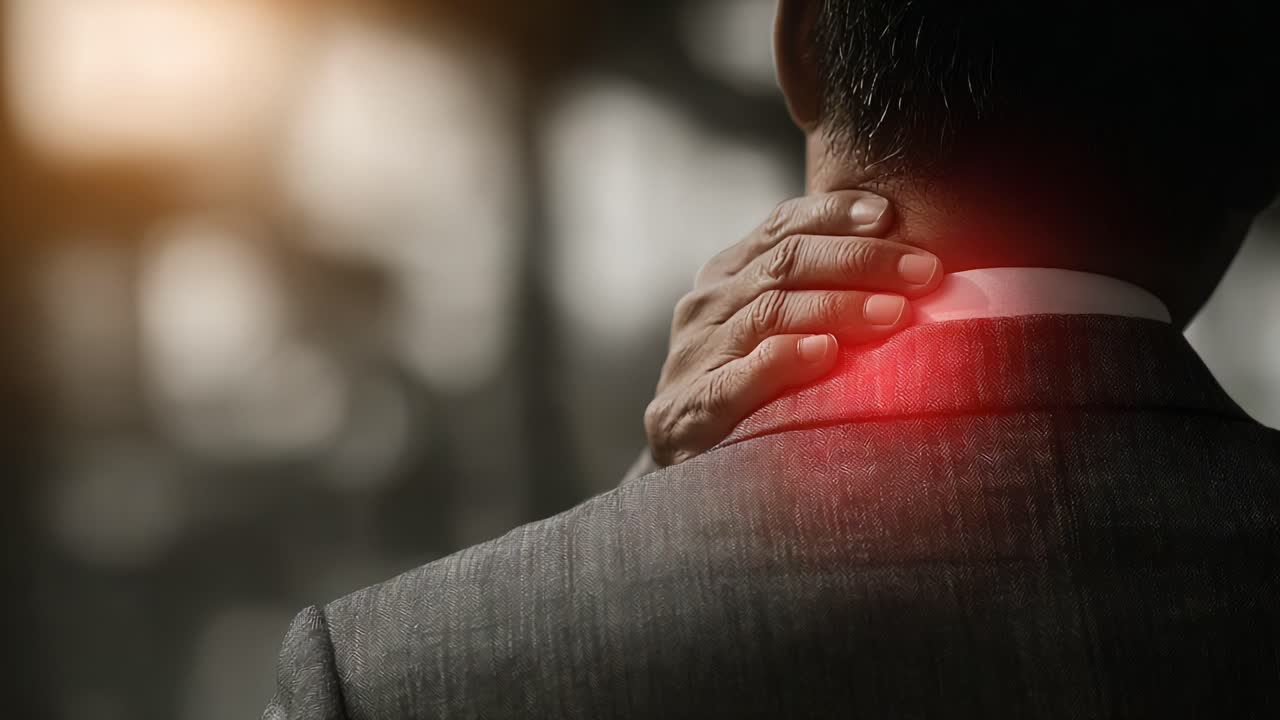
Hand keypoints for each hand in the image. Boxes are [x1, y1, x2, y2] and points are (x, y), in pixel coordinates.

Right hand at [643, 191, 942, 466]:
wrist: (679, 464)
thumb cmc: (749, 390)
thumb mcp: (775, 330)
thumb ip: (817, 293)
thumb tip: (911, 270)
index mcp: (727, 275)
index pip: (783, 227)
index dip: (836, 215)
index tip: (891, 216)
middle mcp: (707, 304)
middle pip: (786, 263)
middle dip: (861, 260)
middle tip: (924, 272)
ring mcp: (695, 354)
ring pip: (770, 312)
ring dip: (839, 307)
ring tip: (895, 312)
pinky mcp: (690, 407)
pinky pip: (738, 376)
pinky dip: (783, 359)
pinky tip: (824, 352)